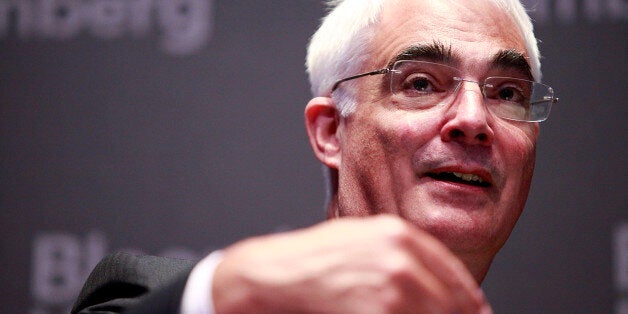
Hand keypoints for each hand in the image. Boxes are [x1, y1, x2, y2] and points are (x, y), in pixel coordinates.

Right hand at [212, 215, 491, 313]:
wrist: (277, 275)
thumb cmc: (315, 258)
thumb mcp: (362, 237)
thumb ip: (402, 252)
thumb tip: (435, 282)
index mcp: (400, 235)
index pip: (455, 277)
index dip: (469, 303)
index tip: (476, 313)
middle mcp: (401, 258)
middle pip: (454, 304)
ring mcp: (391, 288)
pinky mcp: (378, 313)